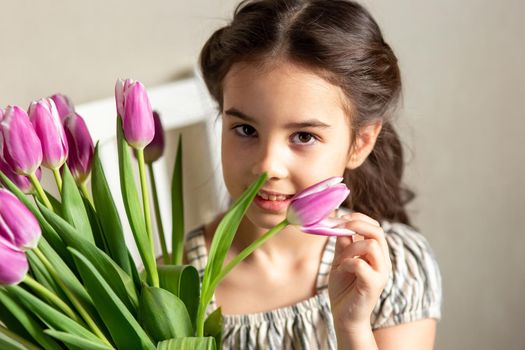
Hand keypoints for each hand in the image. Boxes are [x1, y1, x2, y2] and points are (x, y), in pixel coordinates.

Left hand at [328, 212, 390, 334]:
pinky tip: (341, 270)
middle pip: (378, 232)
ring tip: (341, 260)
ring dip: (351, 247)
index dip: (359, 218)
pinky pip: (360, 264)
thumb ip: (343, 243)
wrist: (344, 316)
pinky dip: (347, 262)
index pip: (375, 227)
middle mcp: (383, 261)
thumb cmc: (343, 288)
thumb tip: (339, 221)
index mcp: (377, 254)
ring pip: (372, 245)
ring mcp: (381, 273)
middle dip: (356, 224)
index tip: (340, 217)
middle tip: (339, 226)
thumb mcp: (341, 260)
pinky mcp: (374, 285)